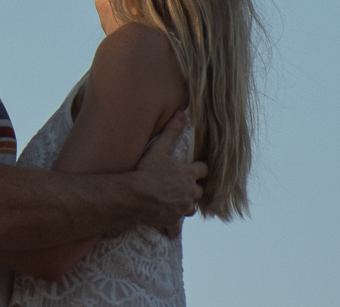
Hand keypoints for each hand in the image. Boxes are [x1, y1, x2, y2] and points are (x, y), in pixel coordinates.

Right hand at [131, 111, 205, 234]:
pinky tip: (167, 226)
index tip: (193, 167)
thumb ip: (171, 131)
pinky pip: (175, 227)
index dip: (199, 168)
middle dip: (192, 187)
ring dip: (185, 203)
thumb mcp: (159, 148)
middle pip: (199, 190)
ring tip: (174, 200)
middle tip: (182, 184)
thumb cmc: (147, 171)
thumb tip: (182, 113)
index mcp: (189, 174)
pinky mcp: (172, 221)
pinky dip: (172, 226)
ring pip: (190, 207)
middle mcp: (190, 192)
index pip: (203, 170)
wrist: (135, 196)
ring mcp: (182, 208)